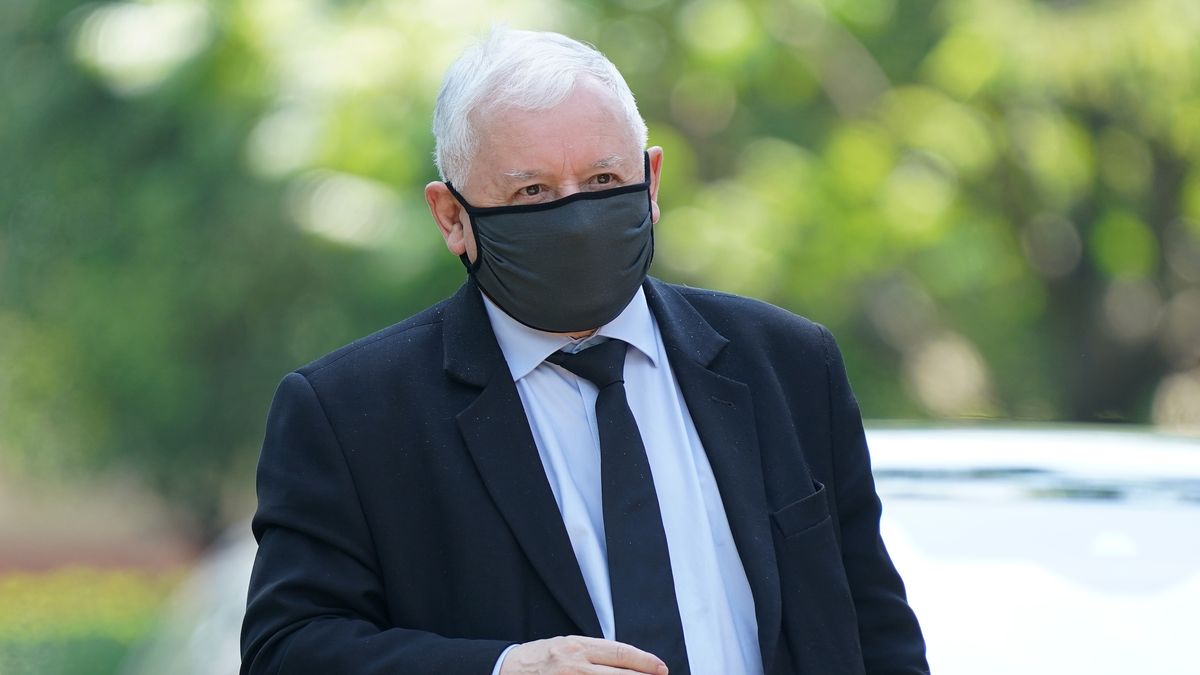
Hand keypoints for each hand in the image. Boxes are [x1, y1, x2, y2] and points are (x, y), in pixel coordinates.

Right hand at [499, 636, 668, 674]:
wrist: (507, 669)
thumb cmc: (540, 658)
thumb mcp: (568, 646)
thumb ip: (595, 653)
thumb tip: (626, 662)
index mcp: (578, 647)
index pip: (621, 653)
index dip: (645, 662)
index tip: (661, 668)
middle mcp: (575, 666)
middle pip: (620, 674)